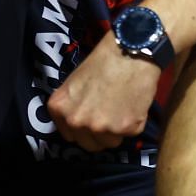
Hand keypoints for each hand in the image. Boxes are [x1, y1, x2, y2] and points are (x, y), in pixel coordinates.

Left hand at [47, 35, 160, 152]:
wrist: (130, 51)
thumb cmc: (103, 61)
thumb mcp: (74, 83)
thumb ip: (72, 106)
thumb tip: (79, 125)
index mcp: (60, 109)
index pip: (71, 137)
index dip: (85, 129)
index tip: (95, 118)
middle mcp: (76, 121)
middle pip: (90, 145)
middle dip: (101, 134)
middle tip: (112, 114)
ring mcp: (100, 127)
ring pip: (111, 142)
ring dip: (119, 129)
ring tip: (123, 106)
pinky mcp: (126, 128)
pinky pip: (131, 133)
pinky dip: (135, 122)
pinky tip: (134, 103)